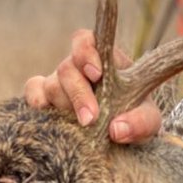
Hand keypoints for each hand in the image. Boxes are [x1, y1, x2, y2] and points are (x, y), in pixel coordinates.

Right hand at [23, 29, 162, 143]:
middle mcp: (78, 68)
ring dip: (65, 105)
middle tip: (91, 118)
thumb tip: (117, 129)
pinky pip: (33, 93)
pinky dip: (37, 102)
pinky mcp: (45, 101)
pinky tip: (49, 116)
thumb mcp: (149, 122)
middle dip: (78, 93)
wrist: (122, 142)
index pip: (87, 41)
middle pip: (67, 67)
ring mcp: (59, 84)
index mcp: (105, 60)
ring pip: (52, 85)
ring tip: (83, 127)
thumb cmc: (135, 121)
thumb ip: (140, 123)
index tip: (96, 74)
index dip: (86, 51)